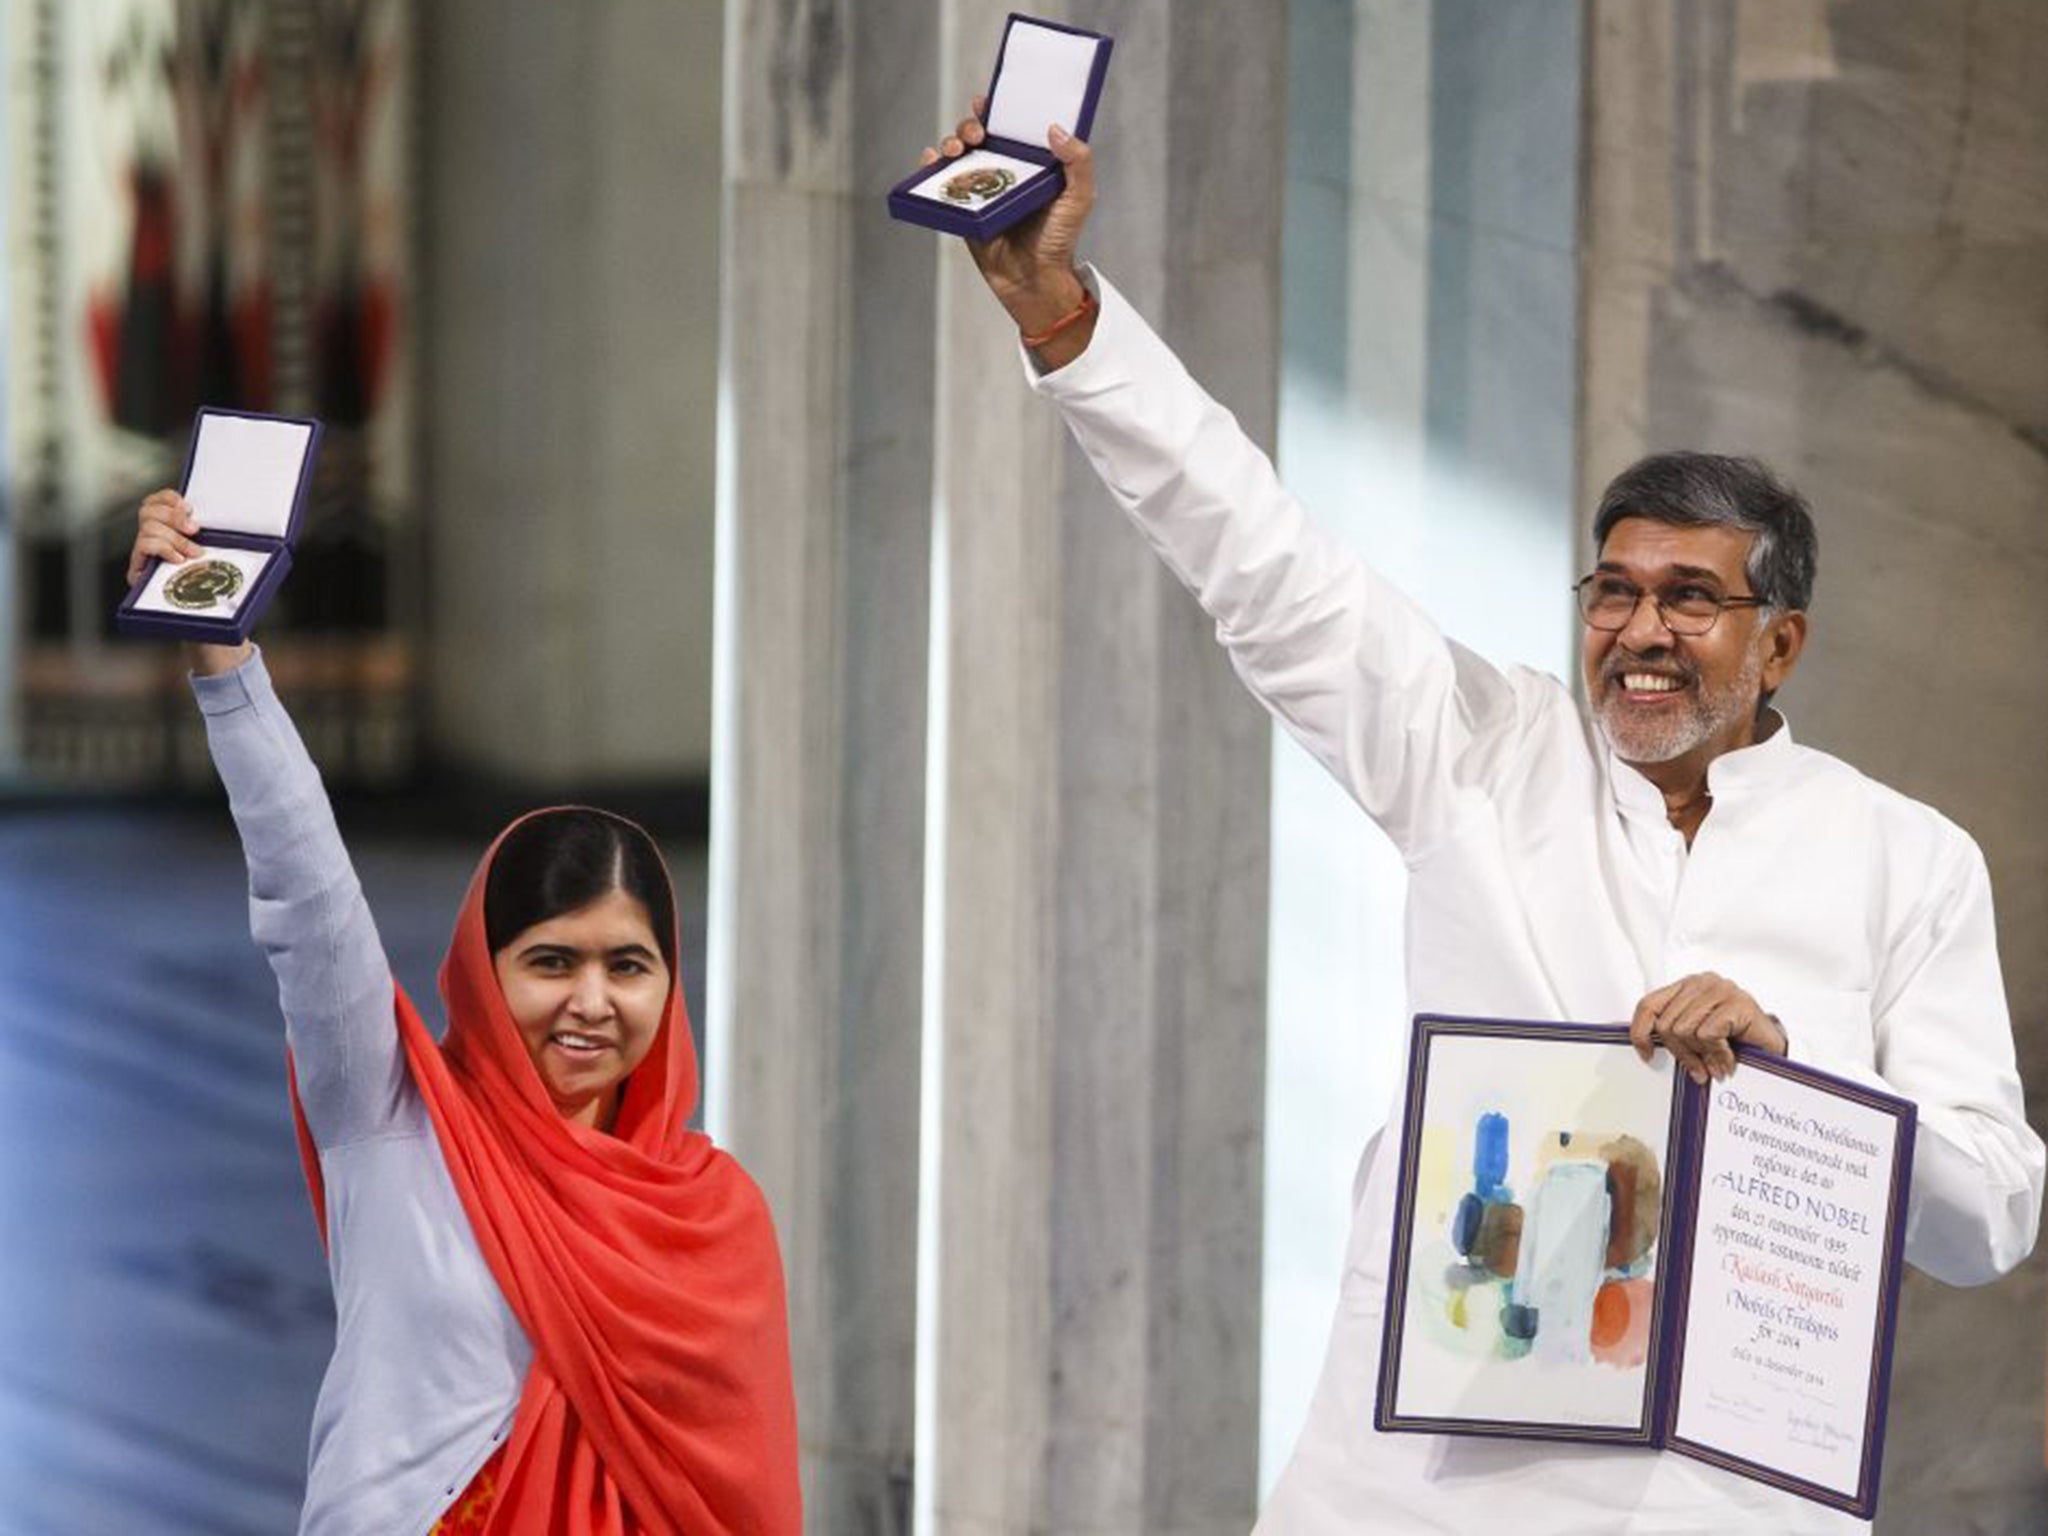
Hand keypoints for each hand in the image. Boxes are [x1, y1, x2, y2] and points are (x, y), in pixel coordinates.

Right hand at [129, 488, 250, 674]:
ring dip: (175, 538)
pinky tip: (178, 560)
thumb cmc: (219, 593)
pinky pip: (143, 547)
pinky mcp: (138, 574)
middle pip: (147, 510)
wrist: (207, 628)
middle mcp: (151, 541)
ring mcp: (144, 557)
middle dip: (173, 516)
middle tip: (195, 528)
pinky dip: (162, 549)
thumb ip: (230, 545)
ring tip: (194, 553)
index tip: (189, 505)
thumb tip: (272, 538)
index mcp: (169, 532)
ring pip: (148, 527)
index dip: (168, 498)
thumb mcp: (227, 563)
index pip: (156, 501)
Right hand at [921, 97, 1096, 361]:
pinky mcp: (963, 210)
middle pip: (976, 136)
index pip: (1008, 127)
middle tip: (977, 134)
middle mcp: (1002, 171)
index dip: (995, 110)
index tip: (987, 103)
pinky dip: (930, 166)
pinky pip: (942, 184)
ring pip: (957, 156)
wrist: (1035, 279)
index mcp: (1028, 162)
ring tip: (954, 149)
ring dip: (950, 142)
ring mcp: (979, 190)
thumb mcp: (1079, 198)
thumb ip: (1078, 162)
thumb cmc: (1059, 239)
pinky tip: (930, 159)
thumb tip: (1056, 129)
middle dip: (969, 126)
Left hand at [1629, 972, 1786, 1084]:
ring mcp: (1720, 990)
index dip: (1640, 1032)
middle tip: (1699, 1068)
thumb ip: (1673, 1033)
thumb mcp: (1695, 1034)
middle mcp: (1701, 983)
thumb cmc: (1733, 1040)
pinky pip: (1708, 1034)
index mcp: (1686, 986)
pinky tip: (1728, 1060)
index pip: (1648, 1005)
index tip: (1646, 1054)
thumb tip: (1646, 1049)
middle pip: (1666, 1025)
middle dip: (1682, 1053)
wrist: (1771, 1047)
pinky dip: (1718, 1054)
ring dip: (1701, 1055)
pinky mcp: (1737, 1003)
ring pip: (1684, 1030)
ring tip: (1716, 1063)